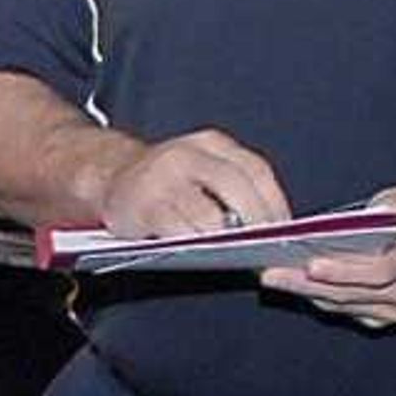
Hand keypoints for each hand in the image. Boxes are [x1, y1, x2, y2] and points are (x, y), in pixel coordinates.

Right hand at [94, 127, 290, 239]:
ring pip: (208, 214)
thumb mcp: (202, 168)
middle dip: (256, 221)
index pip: (255, 169)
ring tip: (237, 252)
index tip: (284, 227)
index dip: (275, 201)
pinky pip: (178, 231)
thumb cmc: (167, 183)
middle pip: (235, 187)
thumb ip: (233, 185)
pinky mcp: (144, 206)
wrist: (111, 178)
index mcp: (210, 143)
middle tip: (265, 245)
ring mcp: (163, 179)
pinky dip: (196, 244)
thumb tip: (270, 222)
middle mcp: (187, 155)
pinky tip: (204, 252)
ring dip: (226, 239)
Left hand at [261, 185, 395, 329]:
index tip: (310, 264)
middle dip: (305, 283)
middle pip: (349, 293)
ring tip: (272, 278)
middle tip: (269, 273)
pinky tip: (294, 286)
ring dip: (305, 292)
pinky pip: (346, 310)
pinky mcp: (385, 318)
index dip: (342, 271)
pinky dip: (320, 297)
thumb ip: (369, 218)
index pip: (376, 272)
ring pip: (343, 305)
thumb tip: (326, 231)